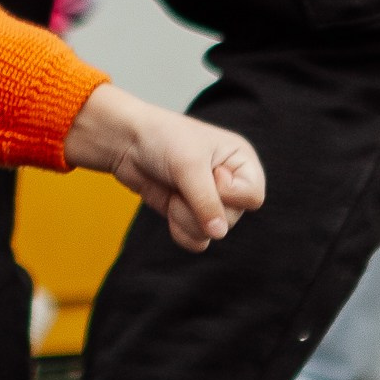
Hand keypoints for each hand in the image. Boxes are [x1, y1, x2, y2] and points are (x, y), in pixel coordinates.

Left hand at [66, 81, 265, 250]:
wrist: (127, 142)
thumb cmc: (162, 139)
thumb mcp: (188, 166)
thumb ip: (206, 201)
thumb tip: (218, 234)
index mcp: (241, 161)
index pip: (253, 197)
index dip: (230, 193)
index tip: (210, 173)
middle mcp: (231, 183)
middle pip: (231, 219)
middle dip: (199, 206)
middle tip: (182, 181)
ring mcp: (210, 201)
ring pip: (212, 234)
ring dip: (186, 218)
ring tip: (174, 192)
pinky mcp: (190, 215)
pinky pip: (196, 241)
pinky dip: (179, 229)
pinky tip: (169, 206)